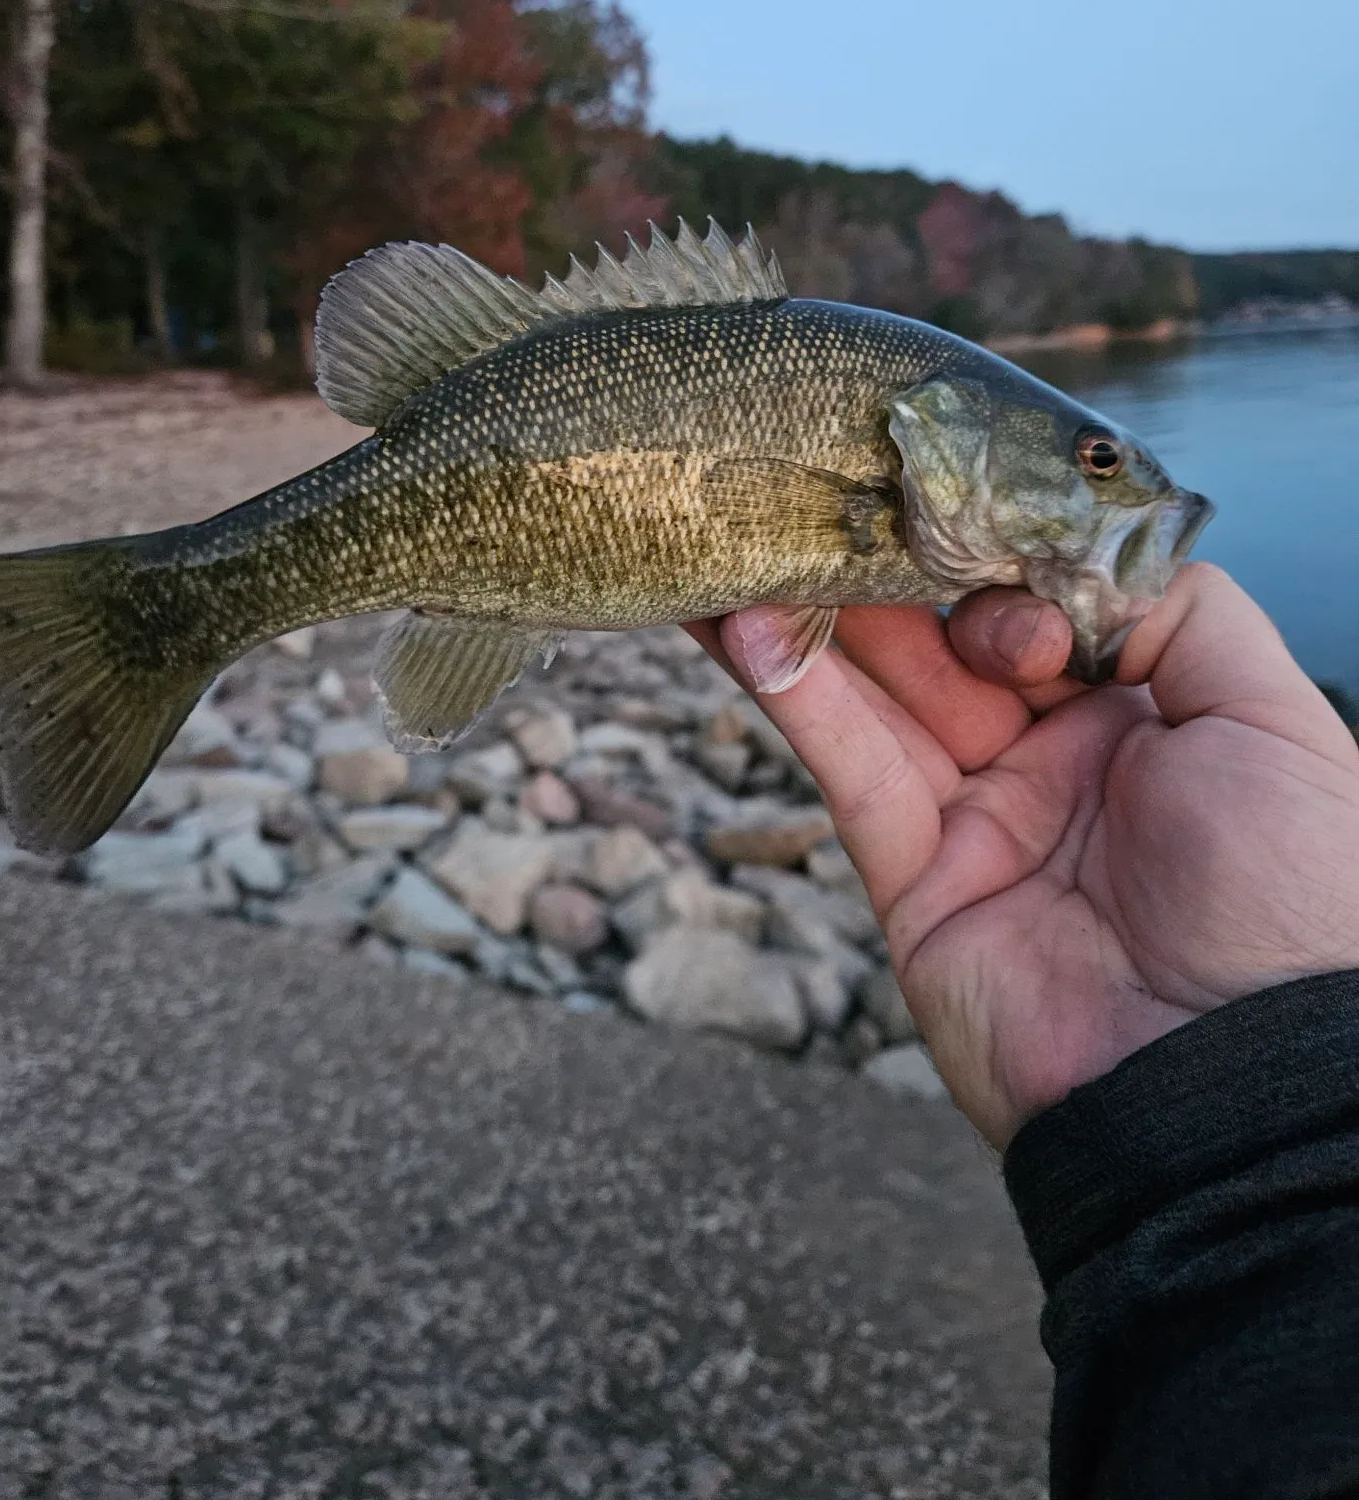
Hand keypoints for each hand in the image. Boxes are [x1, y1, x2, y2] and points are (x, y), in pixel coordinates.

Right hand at [689, 564, 1358, 1148]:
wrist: (1233, 1076)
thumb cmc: (1285, 894)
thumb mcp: (1271, 718)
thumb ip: (1185, 614)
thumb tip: (1076, 560)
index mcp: (1140, 719)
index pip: (1040, 613)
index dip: (1002, 570)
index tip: (973, 539)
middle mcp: (1052, 762)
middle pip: (946, 649)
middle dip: (884, 579)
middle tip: (810, 503)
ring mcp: (979, 823)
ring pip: (883, 702)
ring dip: (811, 624)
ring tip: (744, 549)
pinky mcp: (914, 882)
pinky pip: (854, 777)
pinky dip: (801, 703)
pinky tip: (748, 633)